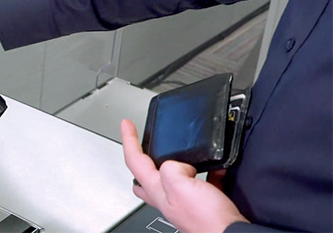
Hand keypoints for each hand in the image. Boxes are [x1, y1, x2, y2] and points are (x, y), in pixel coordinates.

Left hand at [121, 120, 247, 232]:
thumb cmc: (207, 220)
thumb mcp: (182, 186)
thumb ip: (172, 168)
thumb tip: (177, 164)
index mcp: (157, 191)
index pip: (134, 161)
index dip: (129, 139)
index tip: (126, 124)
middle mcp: (168, 198)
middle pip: (145, 175)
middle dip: (142, 157)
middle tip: (143, 143)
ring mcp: (184, 202)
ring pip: (173, 178)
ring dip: (179, 163)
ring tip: (186, 151)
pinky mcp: (203, 205)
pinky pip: (202, 183)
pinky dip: (208, 172)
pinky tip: (218, 168)